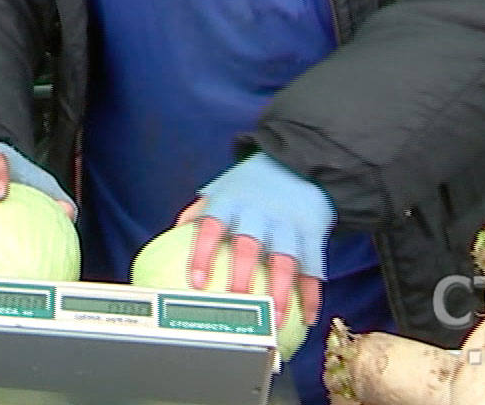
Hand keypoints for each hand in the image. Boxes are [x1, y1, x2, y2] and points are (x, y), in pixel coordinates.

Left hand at [176, 153, 332, 328]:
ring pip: (285, 262)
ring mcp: (288, 224)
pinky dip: (310, 295)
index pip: (211, 228)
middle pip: (249, 246)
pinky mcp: (313, 234)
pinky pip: (313, 268)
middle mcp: (259, 213)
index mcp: (230, 202)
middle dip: (242, 276)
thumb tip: (171, 237)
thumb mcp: (221, 188)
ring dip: (280, 293)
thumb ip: (198, 211)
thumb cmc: (250, 184)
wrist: (299, 164)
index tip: (196, 283)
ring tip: (273, 322)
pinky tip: (305, 319)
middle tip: (236, 306)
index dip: (203, 255)